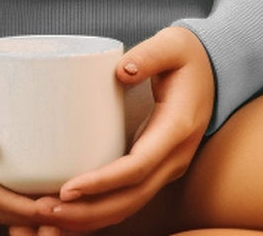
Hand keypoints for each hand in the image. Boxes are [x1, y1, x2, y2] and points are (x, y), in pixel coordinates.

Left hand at [18, 26, 213, 234]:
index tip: (68, 188)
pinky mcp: (157, 169)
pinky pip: (129, 198)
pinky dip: (101, 211)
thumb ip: (150, 54)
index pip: (138, 167)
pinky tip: (72, 214)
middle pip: (131, 198)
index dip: (103, 182)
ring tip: (50, 215)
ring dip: (91, 217)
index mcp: (177, 129)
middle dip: (88, 210)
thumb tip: (122, 70)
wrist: (216, 71)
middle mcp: (175, 157)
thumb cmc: (189, 57)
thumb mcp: (173, 45)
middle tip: (46, 209)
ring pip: (130, 205)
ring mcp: (168, 167)